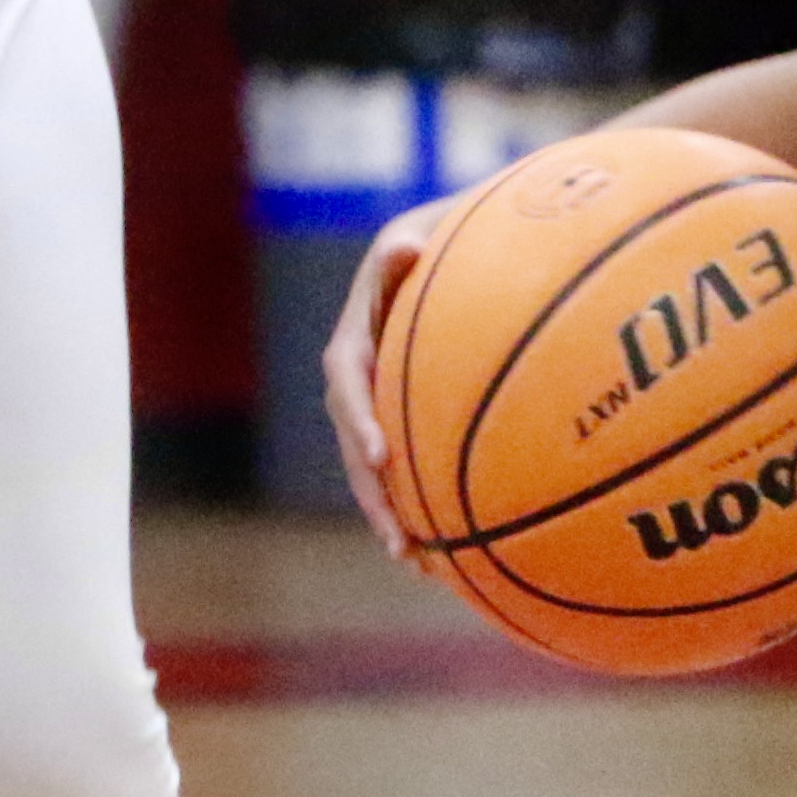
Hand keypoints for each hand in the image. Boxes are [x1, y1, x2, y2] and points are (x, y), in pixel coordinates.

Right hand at [317, 194, 470, 557]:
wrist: (449, 255)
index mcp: (356, 338)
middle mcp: (357, 380)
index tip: (381, 456)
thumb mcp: (422, 234)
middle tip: (398, 538)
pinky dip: (416, 510)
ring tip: (416, 563)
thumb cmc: (440, 240)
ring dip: (391, 516)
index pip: (347, 380)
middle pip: (357, 444)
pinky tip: (443, 557)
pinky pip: (401, 473)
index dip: (360, 420)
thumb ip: (408, 247)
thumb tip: (402, 250)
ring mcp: (377, 406)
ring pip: (374, 470)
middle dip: (374, 495)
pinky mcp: (400, 425)